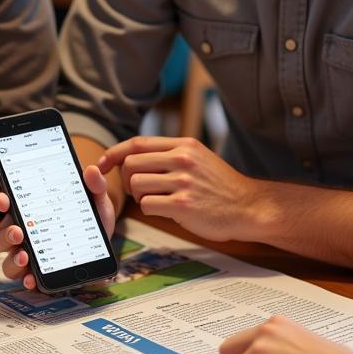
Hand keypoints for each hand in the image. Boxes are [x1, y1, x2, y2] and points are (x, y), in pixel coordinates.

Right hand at [0, 164, 115, 289]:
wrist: (104, 250)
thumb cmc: (92, 222)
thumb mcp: (96, 202)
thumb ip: (95, 187)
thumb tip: (92, 171)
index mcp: (32, 212)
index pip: (9, 205)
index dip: (1, 201)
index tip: (2, 199)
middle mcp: (25, 234)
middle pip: (2, 235)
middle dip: (6, 234)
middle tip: (18, 232)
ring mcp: (29, 256)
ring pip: (8, 260)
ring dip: (12, 259)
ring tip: (24, 257)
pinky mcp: (39, 275)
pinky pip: (25, 279)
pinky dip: (26, 279)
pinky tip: (32, 278)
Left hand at [99, 136, 264, 242]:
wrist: (250, 207)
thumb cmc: (221, 187)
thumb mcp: (199, 158)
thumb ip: (171, 154)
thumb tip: (135, 155)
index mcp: (184, 145)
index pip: (137, 143)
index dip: (114, 153)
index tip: (102, 163)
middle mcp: (182, 159)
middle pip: (131, 164)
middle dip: (126, 180)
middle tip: (138, 191)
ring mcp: (183, 182)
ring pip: (136, 185)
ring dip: (138, 197)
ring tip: (155, 200)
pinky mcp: (184, 204)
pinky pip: (147, 206)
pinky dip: (150, 210)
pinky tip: (165, 210)